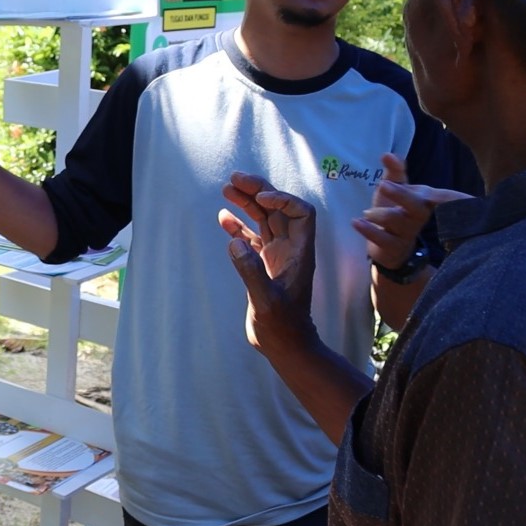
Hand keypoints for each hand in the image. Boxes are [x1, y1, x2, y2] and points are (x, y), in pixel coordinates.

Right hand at [218, 173, 317, 354]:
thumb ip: (251, 272)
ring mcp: (276, 256)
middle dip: (259, 190)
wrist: (284, 346)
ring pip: (264, 220)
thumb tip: (235, 243)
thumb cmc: (282, 327)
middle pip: (278, 210)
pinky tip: (223, 217)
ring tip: (226, 188)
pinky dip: (238, 226)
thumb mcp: (266, 301)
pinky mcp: (263, 265)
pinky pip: (251, 238)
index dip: (283, 200)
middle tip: (234, 178)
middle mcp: (290, 249)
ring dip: (247, 203)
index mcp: (300, 253)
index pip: (301, 213)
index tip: (260, 197)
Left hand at [353, 153, 470, 268]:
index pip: (441, 197)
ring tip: (365, 212)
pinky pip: (382, 239)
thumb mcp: (394, 190)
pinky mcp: (392, 247)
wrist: (389, 247)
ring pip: (398, 223)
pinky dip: (368, 230)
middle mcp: (418, 217)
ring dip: (381, 215)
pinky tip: (356, 221)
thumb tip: (388, 154)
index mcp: (423, 201)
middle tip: (384, 184)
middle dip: (402, 195)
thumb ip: (394, 172)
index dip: (452, 196)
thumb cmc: (395, 212)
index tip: (466, 196)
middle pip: (417, 207)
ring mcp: (406, 233)